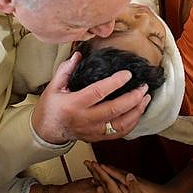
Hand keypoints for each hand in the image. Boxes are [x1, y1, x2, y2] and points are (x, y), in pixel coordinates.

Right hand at [31, 52, 150, 143]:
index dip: (115, 82)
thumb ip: (66, 70)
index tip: (128, 74)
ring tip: (146, 98)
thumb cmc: (50, 107)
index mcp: (74, 104)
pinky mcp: (98, 137)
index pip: (98, 92)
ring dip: (137, 111)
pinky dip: (132, 123)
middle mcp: (85, 119)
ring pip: (121, 124)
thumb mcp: (54, 86)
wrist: (46, 131)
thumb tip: (78, 55)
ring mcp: (93, 131)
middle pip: (114, 110)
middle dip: (133, 98)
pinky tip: (138, 112)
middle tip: (143, 87)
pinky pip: (119, 133)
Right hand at [89, 162, 177, 192]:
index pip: (119, 176)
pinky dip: (113, 175)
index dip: (108, 172)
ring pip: (118, 174)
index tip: (97, 167)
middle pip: (116, 172)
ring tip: (96, 169)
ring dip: (107, 170)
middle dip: (104, 168)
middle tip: (91, 164)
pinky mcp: (135, 183)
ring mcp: (134, 180)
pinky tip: (109, 177)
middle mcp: (134, 180)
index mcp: (136, 184)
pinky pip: (121, 177)